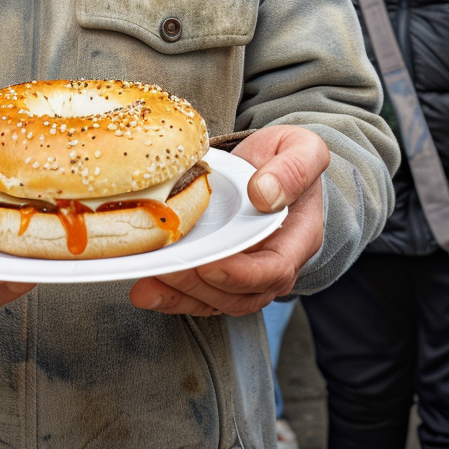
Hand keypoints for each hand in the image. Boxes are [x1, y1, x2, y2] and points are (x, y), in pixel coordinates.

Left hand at [129, 125, 328, 317]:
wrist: (274, 163)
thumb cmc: (291, 156)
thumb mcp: (303, 148)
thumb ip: (293, 169)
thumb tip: (264, 194)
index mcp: (298, 237)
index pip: (275, 271)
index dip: (242, 275)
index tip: (210, 266)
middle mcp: (273, 262)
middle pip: (240, 294)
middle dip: (201, 287)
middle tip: (169, 269)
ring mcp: (246, 270)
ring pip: (216, 299)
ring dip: (181, 295)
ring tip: (149, 280)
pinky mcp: (221, 269)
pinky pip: (199, 293)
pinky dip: (172, 296)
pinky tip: (145, 289)